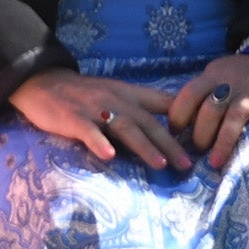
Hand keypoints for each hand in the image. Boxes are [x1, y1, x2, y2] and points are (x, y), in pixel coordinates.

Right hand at [11, 67, 190, 168]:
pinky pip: (88, 132)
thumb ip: (140, 109)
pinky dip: (99, 143)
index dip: (185, 117)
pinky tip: (108, 157)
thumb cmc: (84, 94)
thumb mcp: (117, 94)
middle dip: (170, 144)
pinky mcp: (73, 119)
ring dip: (144, 146)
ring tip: (159, 164)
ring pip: (125, 127)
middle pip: (148, 122)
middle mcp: (117, 100)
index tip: (203, 136)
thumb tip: (169, 131)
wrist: (44, 82)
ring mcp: (95, 110)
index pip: (163, 102)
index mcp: (129, 94)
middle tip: (187, 165)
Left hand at [167, 50, 248, 150]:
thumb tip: (176, 122)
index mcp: (212, 76)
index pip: (189, 94)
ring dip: (223, 141)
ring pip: (235, 116)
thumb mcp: (215, 75)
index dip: (178, 115)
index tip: (175, 133)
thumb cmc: (238, 73)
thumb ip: (201, 94)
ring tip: (215, 162)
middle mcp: (231, 84)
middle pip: (210, 109)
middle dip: (200, 133)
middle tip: (198, 150)